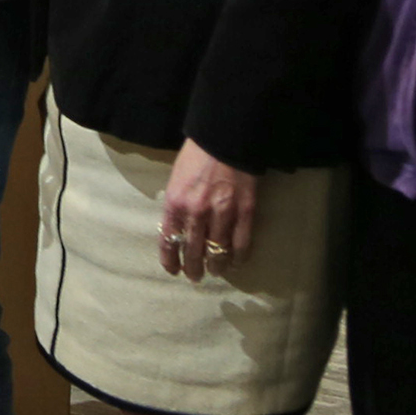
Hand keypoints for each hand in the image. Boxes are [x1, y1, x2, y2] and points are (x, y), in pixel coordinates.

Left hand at [157, 139, 257, 283]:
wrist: (224, 138)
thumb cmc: (196, 156)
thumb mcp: (176, 180)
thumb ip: (177, 206)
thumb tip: (178, 229)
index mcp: (176, 203)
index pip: (170, 241)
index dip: (171, 260)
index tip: (174, 270)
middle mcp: (197, 212)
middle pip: (194, 251)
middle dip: (193, 268)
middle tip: (195, 276)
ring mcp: (223, 213)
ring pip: (218, 251)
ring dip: (216, 266)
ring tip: (215, 271)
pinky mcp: (245, 211)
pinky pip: (242, 242)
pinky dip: (239, 256)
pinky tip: (236, 262)